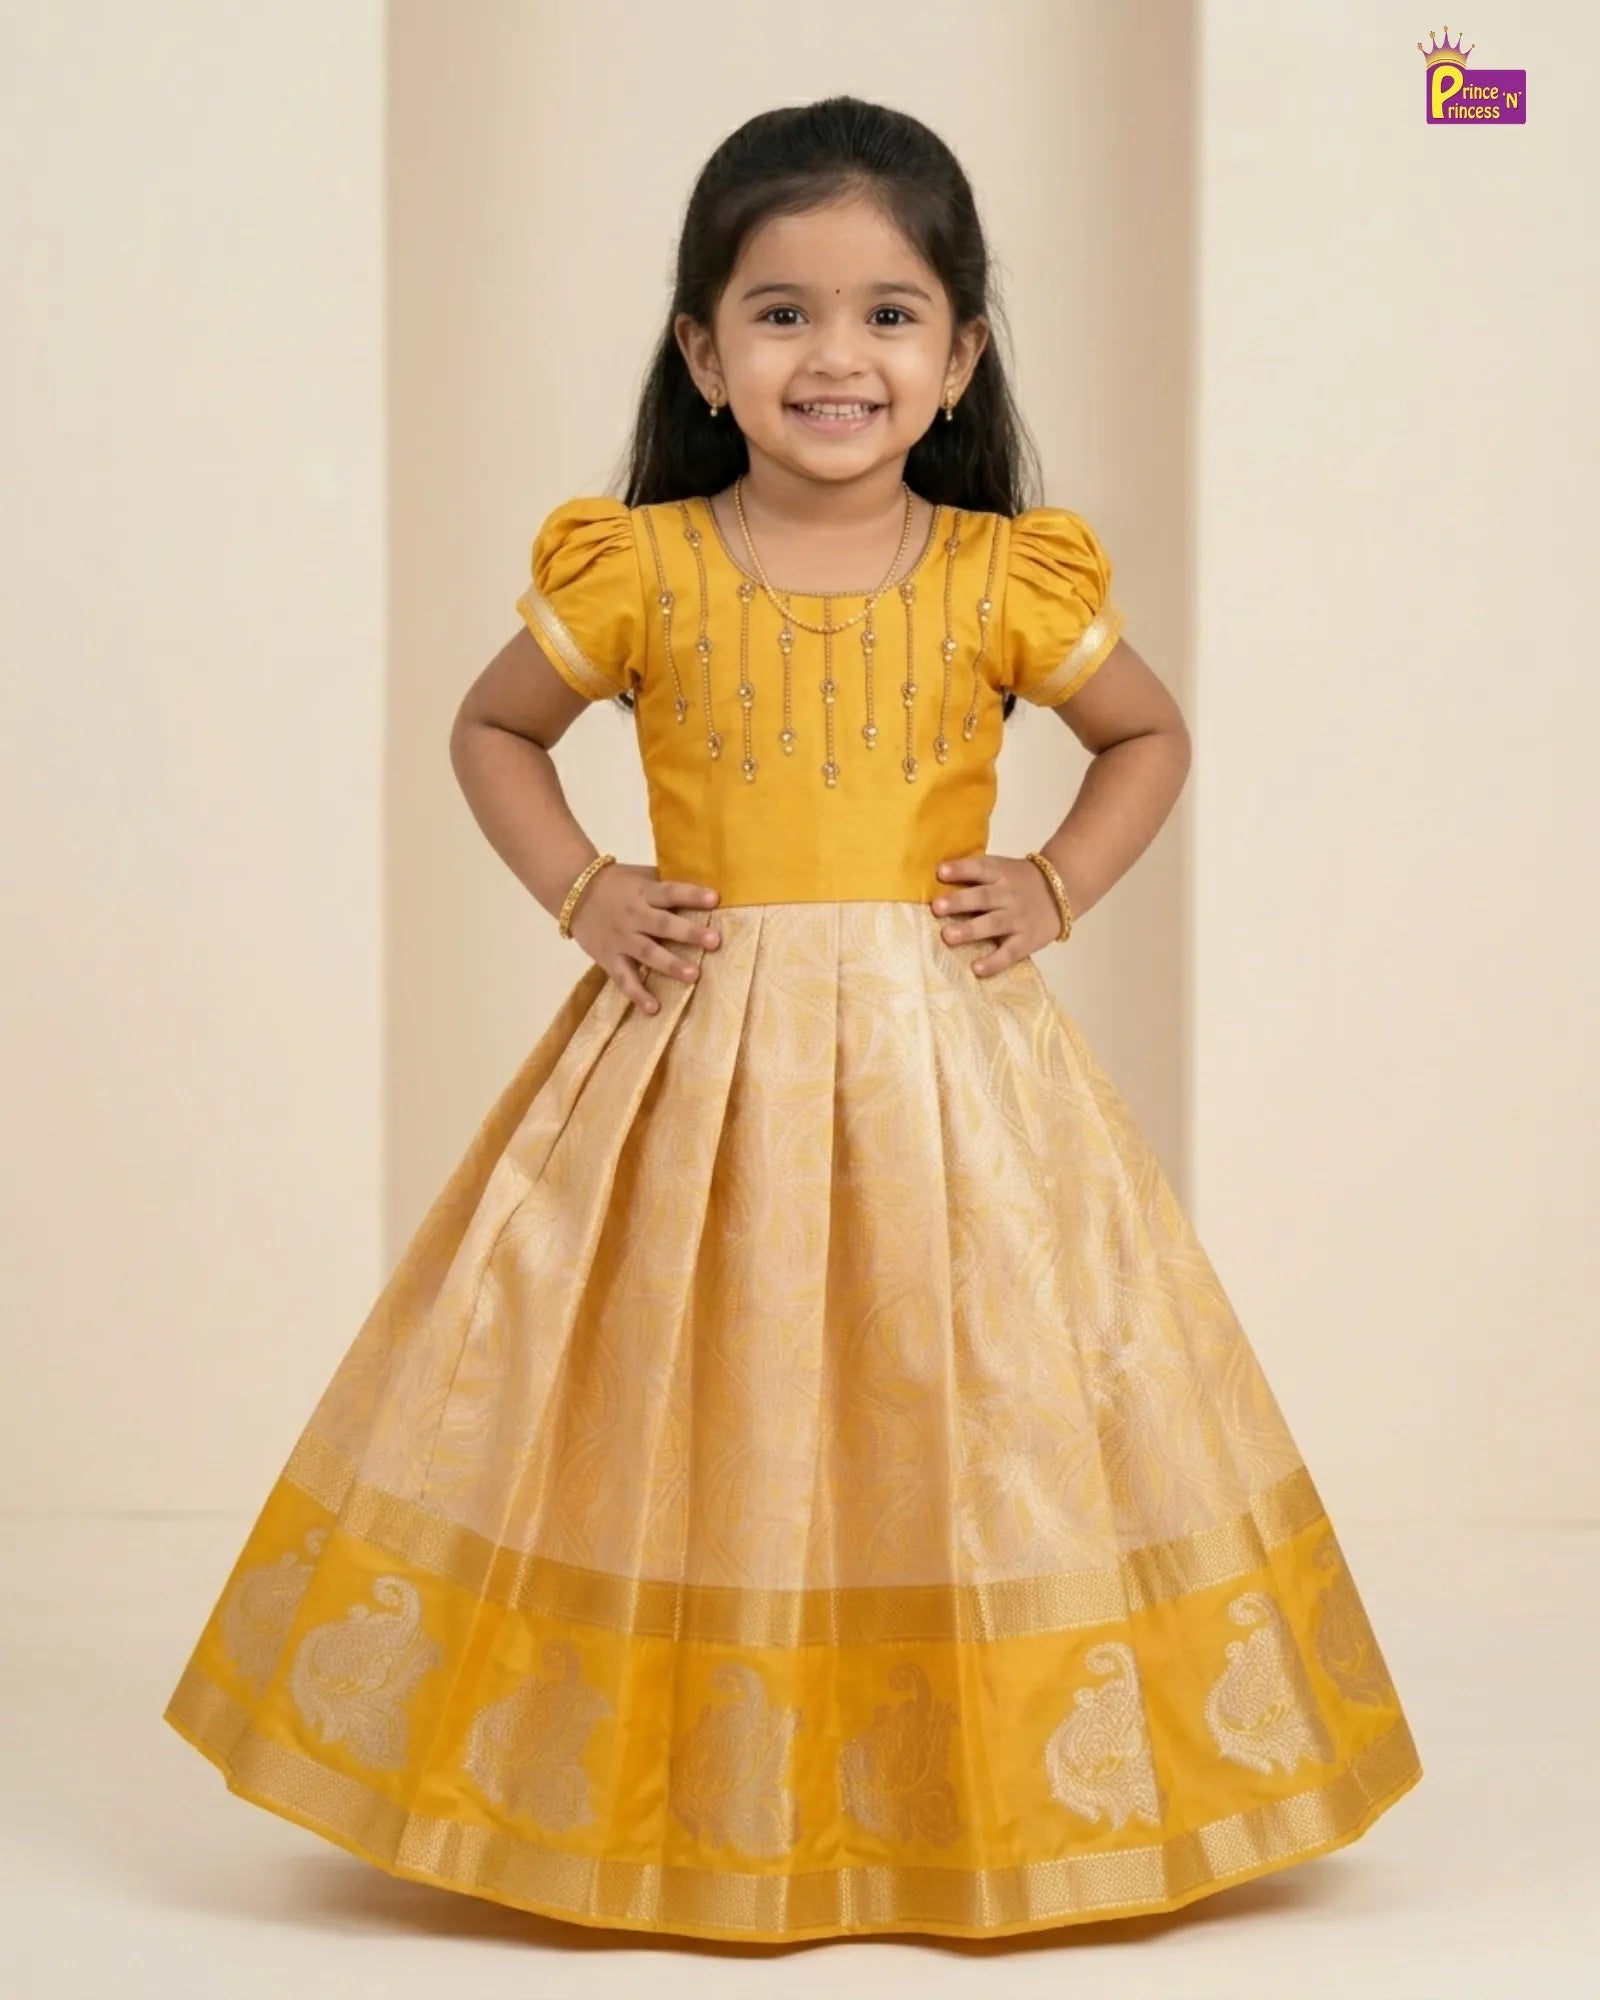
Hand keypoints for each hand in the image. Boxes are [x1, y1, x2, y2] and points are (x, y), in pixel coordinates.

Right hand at [566, 862, 720, 1014]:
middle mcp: (633, 916)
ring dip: (671, 965)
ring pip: (648, 953)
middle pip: (663, 924)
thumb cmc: (618, 884)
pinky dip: (638, 994)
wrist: (574, 893)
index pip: (670, 892)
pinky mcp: (609, 959)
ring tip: (694, 975)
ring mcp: (621, 939)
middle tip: (714, 941)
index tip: (715, 899)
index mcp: (643, 892)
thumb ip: (666, 885)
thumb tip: (706, 892)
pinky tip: (654, 1008)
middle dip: (689, 933)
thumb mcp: (641, 877)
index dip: (691, 895)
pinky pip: (624, 978)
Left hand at [930, 852, 1059, 975]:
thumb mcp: (1002, 869)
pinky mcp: (1026, 940)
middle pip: (983, 897)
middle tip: (936, 908)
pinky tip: (977, 969)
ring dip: (970, 930)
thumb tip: (935, 878)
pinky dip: (994, 962)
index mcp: (1000, 874)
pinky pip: (1009, 952)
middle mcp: (1008, 895)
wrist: (1064, 890)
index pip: (980, 868)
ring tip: (947, 936)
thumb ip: (976, 874)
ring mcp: (1018, 918)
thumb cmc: (1020, 881)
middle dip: (959, 902)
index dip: (960, 869)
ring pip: (993, 924)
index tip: (939, 872)